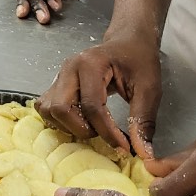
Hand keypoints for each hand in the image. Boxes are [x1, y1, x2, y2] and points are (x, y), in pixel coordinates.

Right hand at [36, 34, 161, 158]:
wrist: (128, 42)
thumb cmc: (138, 61)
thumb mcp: (149, 89)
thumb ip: (143, 120)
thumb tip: (143, 153)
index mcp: (91, 64)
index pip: (92, 106)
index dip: (107, 133)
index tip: (124, 148)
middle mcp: (69, 68)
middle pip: (61, 109)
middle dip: (82, 129)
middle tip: (104, 134)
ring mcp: (59, 76)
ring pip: (49, 110)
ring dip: (68, 126)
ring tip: (92, 127)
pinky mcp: (56, 84)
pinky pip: (46, 107)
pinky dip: (60, 121)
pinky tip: (81, 122)